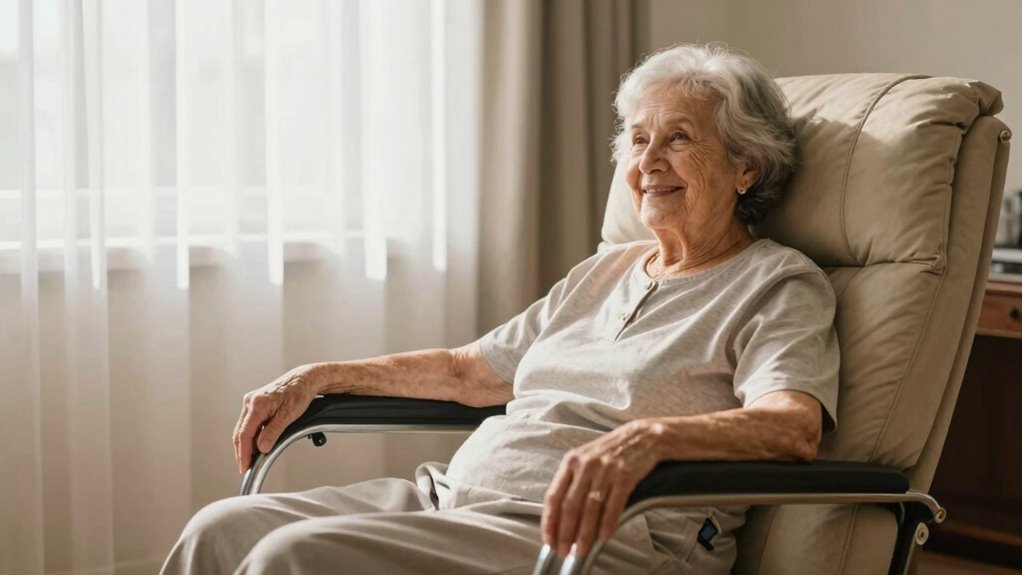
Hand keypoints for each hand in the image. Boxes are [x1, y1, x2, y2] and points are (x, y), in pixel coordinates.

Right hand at [232, 365, 321, 473]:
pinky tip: (256, 445)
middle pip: (240, 433)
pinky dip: (251, 436)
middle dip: (242, 452)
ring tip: (251, 460)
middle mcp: (250, 402)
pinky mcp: (255, 403)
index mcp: (257, 404)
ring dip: (246, 445)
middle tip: (245, 467)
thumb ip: (273, 432)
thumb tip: (262, 448)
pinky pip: (249, 423)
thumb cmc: (300, 392)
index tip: (244, 466)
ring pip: (243, 428)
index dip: (243, 453)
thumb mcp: (289, 415)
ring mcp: (251, 402)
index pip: (244, 434)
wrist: (305, 379)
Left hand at [541, 419, 661, 558]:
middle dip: (565, 532)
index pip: (554, 496)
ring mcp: (605, 470)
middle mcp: (585, 465)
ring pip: (591, 508)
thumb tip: (562, 517)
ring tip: (582, 549)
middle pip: (570, 505)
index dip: (549, 521)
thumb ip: (573, 483)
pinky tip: (604, 537)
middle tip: (563, 551)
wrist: (643, 437)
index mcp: (571, 462)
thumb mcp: (585, 459)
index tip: (548, 539)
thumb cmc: (611, 451)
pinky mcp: (625, 475)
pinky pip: (614, 504)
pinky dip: (608, 523)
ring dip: (585, 533)